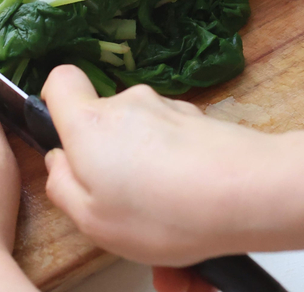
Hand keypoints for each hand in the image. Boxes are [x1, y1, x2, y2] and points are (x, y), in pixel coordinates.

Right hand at [40, 65, 283, 266]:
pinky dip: (178, 175)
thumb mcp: (92, 219)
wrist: (248, 192)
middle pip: (105, 123)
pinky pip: (176, 149)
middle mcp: (128, 105)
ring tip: (166, 222)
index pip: (60, 80)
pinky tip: (191, 212)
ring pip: (144, 141)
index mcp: (90, 124)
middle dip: (110, 161)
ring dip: (149, 176)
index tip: (65, 141)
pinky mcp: (200, 121)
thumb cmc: (166, 210)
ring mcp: (169, 109)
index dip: (55, 105)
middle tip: (123, 204)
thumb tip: (59, 162)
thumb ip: (62, 186)